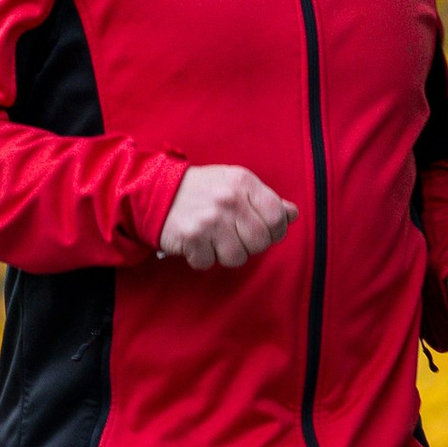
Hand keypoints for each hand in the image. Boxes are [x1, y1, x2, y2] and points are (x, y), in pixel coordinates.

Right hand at [158, 163, 297, 269]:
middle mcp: (229, 200)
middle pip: (260, 242)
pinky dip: (202, 258)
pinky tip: (197, 243)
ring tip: (215, 239)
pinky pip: (209, 263)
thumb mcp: (236, 184)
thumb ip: (266, 199)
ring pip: (237, 257)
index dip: (275, 231)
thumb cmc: (202, 190)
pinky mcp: (191, 237)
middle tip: (235, 237)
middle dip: (250, 245)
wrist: (155, 190)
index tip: (263, 231)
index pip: (277, 217)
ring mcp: (210, 220)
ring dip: (226, 254)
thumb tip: (292, 214)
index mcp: (243, 183)